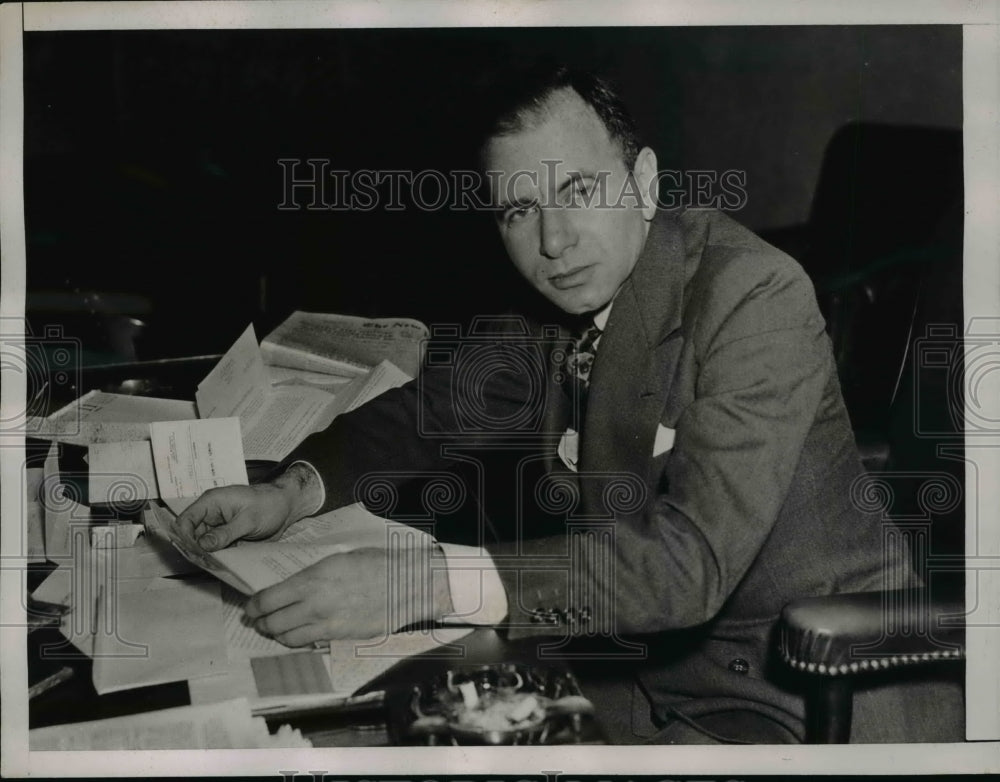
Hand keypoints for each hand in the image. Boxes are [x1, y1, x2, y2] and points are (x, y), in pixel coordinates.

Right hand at [173, 463, 322, 551]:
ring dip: (207, 556)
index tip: (192, 553)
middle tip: (206, 565)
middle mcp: (211, 515)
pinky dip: (218, 557)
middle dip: (196, 551)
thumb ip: (225, 533)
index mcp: (211, 503)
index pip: (186, 520)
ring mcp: (218, 526)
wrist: (286, 506)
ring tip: (215, 567)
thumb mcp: (248, 520)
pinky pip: (216, 549)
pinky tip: (223, 566)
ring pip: (203, 545)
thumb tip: (203, 544)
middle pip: (191, 536)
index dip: (184, 537)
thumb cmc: (269, 505)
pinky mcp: (227, 536)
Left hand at [245, 546, 453, 645]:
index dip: (254, 606)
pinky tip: (297, 635)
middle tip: (257, 620)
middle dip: (260, 622)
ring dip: (275, 634)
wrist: (406, 585)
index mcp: (312, 579)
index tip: (251, 606)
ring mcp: (327, 624)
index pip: (268, 599)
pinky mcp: (340, 637)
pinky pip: (309, 643)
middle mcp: (315, 604)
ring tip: (272, 629)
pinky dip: (297, 641)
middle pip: (272, 622)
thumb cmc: (376, 565)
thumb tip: (291, 584)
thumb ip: (312, 573)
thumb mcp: (339, 558)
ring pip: (287, 638)